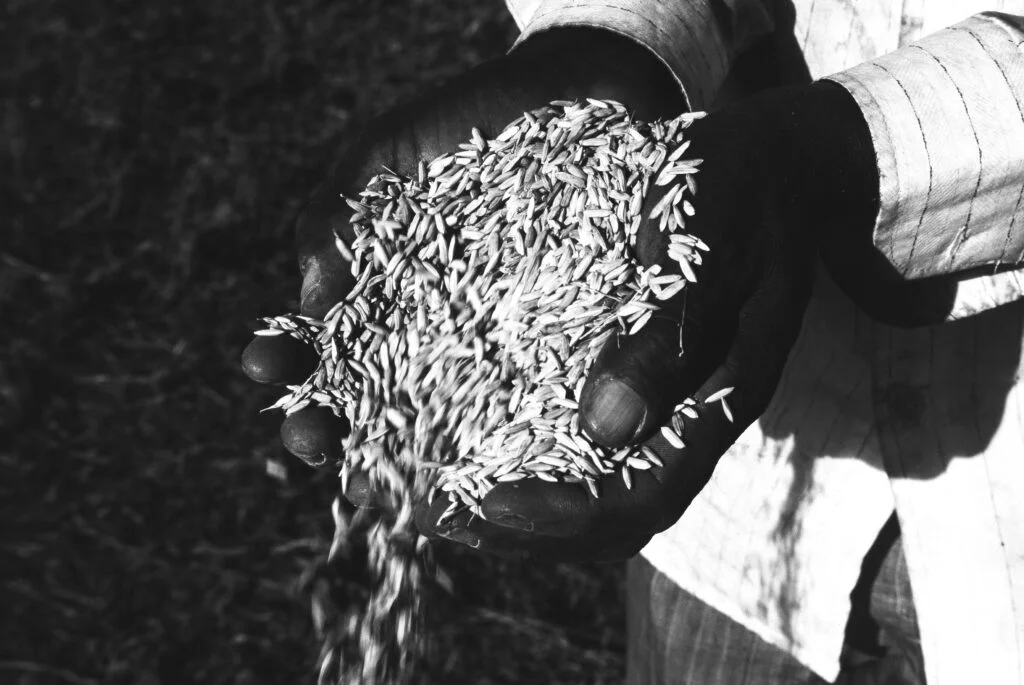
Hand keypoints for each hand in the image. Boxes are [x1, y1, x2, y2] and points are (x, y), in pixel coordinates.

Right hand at [240, 28, 685, 500]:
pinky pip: (521, 407)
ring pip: (437, 419)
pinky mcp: (550, 355)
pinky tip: (470, 459)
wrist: (573, 96)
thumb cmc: (465, 126)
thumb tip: (309, 299)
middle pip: (368, 402)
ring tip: (374, 467)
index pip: (320, 351)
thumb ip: (333, 219)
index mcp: (375, 297)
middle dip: (331, 427)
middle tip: (310, 441)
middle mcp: (424, 336)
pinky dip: (495, 439)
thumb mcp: (381, 158)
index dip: (290, 371)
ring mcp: (486, 350)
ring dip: (400, 450)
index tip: (266, 372)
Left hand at [415, 87, 848, 560]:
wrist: (764, 162)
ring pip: (586, 486)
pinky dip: (512, 450)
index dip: (562, 515)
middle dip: (518, 527)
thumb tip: (607, 428)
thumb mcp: (718, 246)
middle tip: (430, 512)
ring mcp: (660, 401)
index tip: (480, 499)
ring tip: (427, 492)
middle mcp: (687, 417)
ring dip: (509, 503)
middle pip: (607, 518)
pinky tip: (454, 433)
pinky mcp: (629, 373)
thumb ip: (674, 335)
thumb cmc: (741, 191)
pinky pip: (573, 438)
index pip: (644, 497)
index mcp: (720, 398)